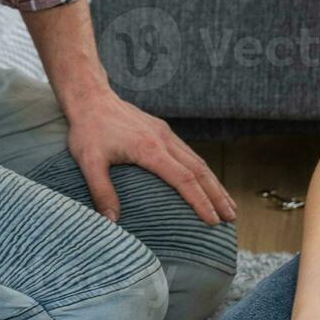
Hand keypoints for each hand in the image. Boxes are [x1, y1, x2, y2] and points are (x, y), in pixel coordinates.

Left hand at [63, 90, 236, 225]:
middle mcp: (164, 140)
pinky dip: (202, 171)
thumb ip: (101, 191)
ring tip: (227, 204)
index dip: (200, 201)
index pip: (184, 179)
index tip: (212, 220)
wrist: (91, 96)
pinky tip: (206, 181)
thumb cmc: (88, 130)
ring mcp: (165, 134)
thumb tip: (111, 222)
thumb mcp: (89, 161)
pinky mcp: (162, 131)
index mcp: (150, 149)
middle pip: (200, 170)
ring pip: (198, 161)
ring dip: (214, 183)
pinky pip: (189, 153)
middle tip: (231, 217)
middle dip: (217, 195)